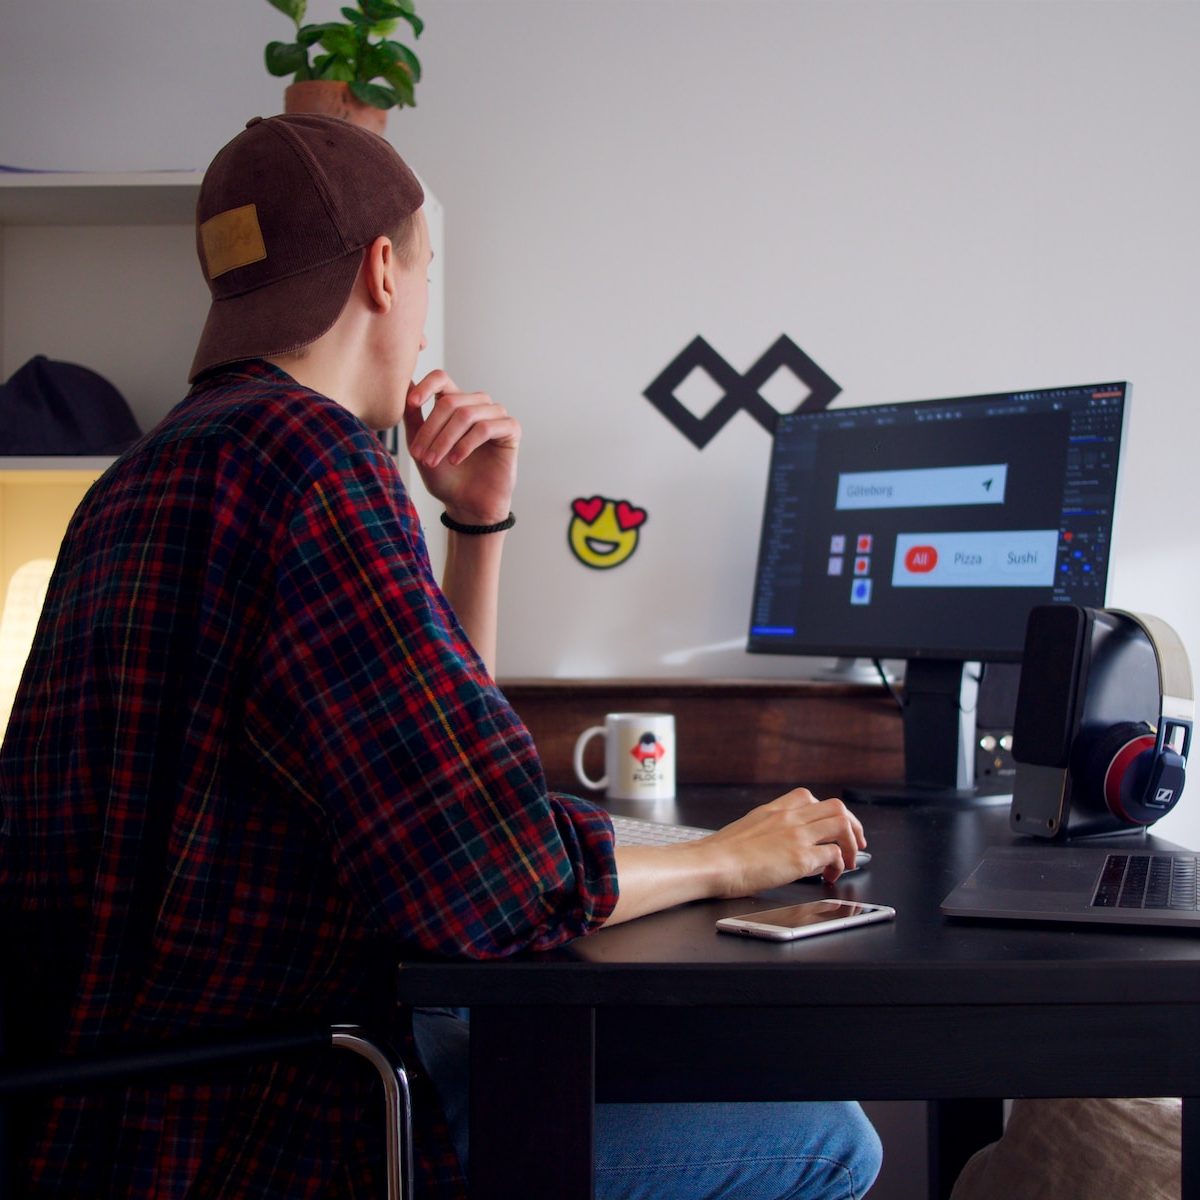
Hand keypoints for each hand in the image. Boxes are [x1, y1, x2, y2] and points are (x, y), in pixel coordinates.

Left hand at [403, 370, 519, 524]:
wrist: (466, 506)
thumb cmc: (445, 478)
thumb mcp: (420, 446)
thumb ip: (413, 417)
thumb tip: (404, 385)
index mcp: (455, 404)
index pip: (442, 378)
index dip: (426, 386)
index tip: (412, 403)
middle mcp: (477, 405)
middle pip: (450, 401)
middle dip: (431, 429)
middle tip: (419, 454)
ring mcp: (496, 416)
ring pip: (466, 414)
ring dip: (445, 439)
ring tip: (433, 461)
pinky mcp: (511, 430)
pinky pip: (486, 428)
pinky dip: (466, 444)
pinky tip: (455, 460)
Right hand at [700, 789, 866, 895]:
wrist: (711, 863)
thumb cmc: (720, 854)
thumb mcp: (746, 830)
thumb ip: (767, 830)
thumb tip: (779, 845)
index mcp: (773, 810)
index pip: (809, 797)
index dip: (827, 812)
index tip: (832, 825)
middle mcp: (788, 817)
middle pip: (836, 807)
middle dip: (852, 825)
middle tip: (855, 842)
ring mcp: (796, 835)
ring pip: (842, 824)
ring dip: (851, 843)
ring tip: (848, 860)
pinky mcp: (800, 857)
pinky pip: (834, 854)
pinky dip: (839, 866)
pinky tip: (829, 876)